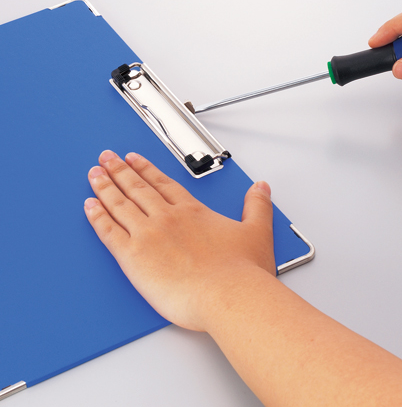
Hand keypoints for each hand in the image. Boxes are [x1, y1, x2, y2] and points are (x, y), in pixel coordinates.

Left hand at [84, 150, 274, 330]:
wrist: (229, 296)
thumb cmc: (241, 272)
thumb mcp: (257, 232)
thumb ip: (257, 206)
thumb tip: (261, 188)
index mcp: (192, 211)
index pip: (162, 183)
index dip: (146, 169)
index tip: (134, 159)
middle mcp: (167, 218)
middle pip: (137, 188)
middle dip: (120, 170)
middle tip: (106, 157)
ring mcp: (148, 235)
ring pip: (120, 204)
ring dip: (105, 187)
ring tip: (94, 174)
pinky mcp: (134, 257)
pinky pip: (109, 232)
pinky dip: (97, 218)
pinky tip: (89, 207)